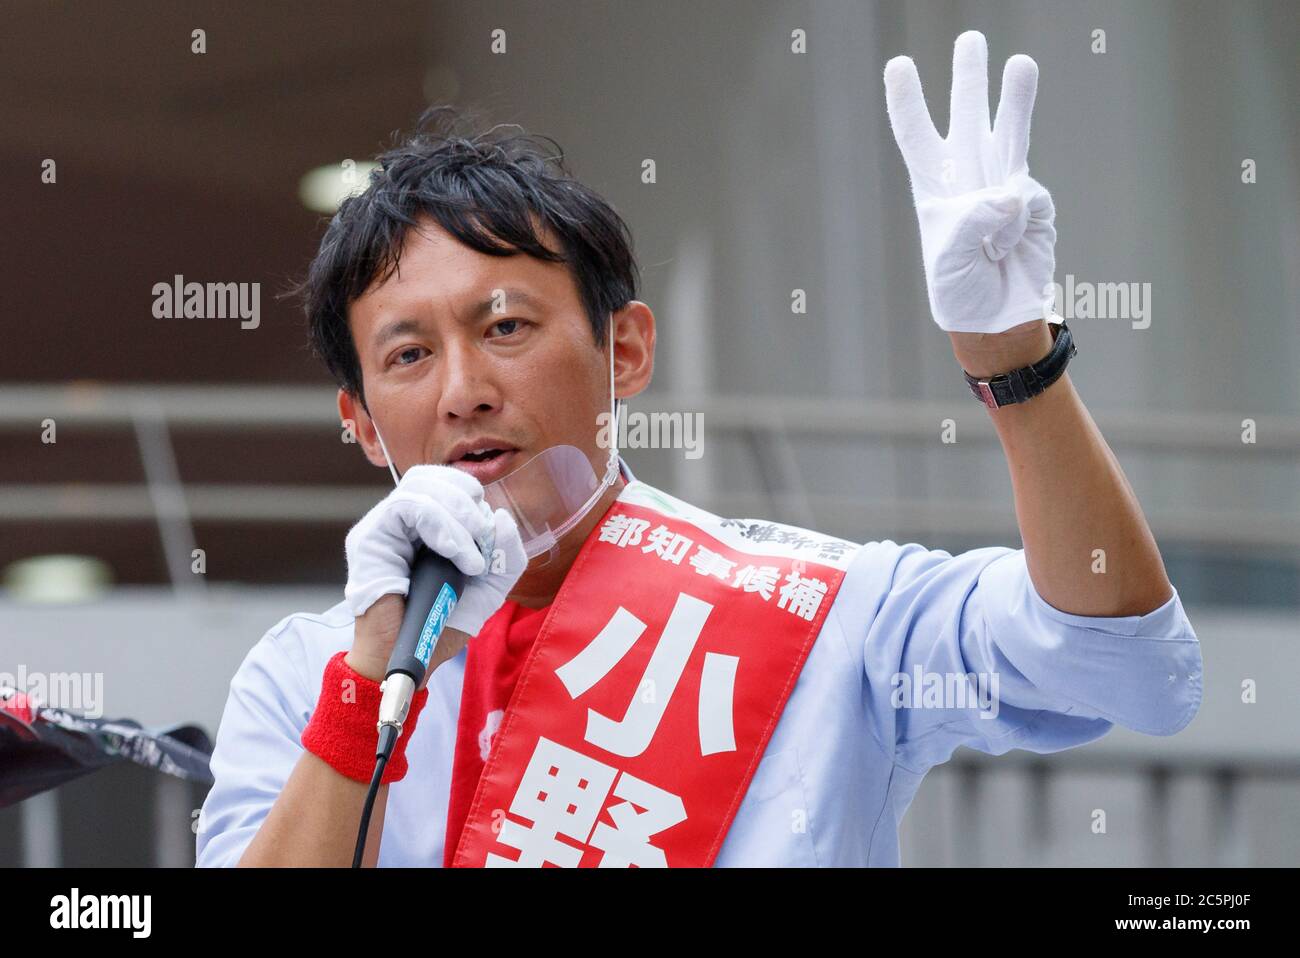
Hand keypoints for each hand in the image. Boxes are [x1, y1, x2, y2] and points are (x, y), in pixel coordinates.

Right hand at [342, 465, 526, 681]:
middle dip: (467, 501)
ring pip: (420, 488)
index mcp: (424, 526)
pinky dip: (439, 525)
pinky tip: (453, 552)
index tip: (488, 534)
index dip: (471, 496)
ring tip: (470, 556)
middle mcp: (400, 522)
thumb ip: (505, 556)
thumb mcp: (488, 589)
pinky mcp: (369, 540)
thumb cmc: (441, 625)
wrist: (411, 659)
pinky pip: (405, 509)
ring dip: (457, 518)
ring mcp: (381, 528)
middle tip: (483, 537)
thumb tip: (503, 516)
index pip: (444, 482)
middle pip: (431, 476)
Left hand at [884, 30, 1055, 334]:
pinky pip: (1027, 199)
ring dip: (1016, 96)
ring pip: (1010, 129)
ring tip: (1020, 63)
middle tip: (970, 39)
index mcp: (934, 187)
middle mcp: (969, 175)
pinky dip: (1017, 228)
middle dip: (969, 76)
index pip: (917, 136)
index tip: (898, 66)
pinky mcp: (1033, 200)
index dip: (907, 101)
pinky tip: (1008, 249)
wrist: (998, 318)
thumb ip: (971, 220)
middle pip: (968, 115)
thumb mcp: (949, 258)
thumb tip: (1007, 192)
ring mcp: (1004, 183)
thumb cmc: (961, 291)